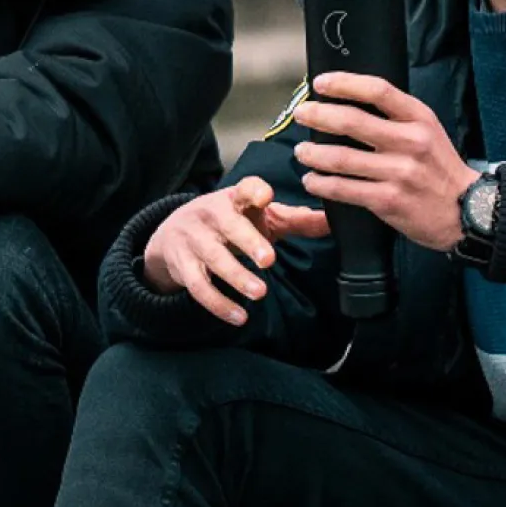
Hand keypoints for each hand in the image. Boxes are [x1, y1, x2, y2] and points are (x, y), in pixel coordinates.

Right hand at [142, 176, 328, 325]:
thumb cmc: (229, 223)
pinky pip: (199, 287)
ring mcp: (194, 240)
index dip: (254, 191)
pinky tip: (239, 317)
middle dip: (248, 241)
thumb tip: (332, 222)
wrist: (172, 234)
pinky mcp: (183, 265)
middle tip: (269, 260)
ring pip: (213, 259)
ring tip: (259, 293)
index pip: (244, 188)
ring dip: (236, 277)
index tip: (266, 197)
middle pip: (229, 226)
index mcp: (235, 199)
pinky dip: (218, 304)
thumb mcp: (258, 216)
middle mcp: (211, 215)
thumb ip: (295, 220)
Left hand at [291, 72, 478, 253]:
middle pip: (353, 121)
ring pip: (342, 158)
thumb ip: (396, 116)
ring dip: (314, 153)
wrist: (468, 210)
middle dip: (318, 115)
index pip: (378, 90)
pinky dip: (322, 184)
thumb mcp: (428, 130)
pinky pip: (344, 189)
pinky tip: (312, 180)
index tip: (320, 83)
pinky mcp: (388, 200)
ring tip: (302, 152)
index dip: (344, 83)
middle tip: (302, 114)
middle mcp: (410, 142)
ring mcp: (399, 172)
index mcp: (419, 118)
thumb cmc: (439, 168)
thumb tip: (349, 102)